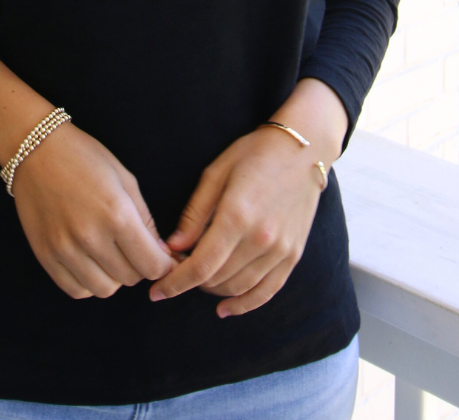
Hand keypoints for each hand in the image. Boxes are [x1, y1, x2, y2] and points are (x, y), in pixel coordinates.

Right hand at [11, 122, 175, 298]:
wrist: (36, 150)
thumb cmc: (84, 158)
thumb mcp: (125, 179)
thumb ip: (145, 220)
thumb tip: (161, 253)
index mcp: (116, 214)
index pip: (152, 265)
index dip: (163, 265)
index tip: (162, 257)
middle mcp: (91, 237)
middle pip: (131, 278)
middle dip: (139, 266)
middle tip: (134, 248)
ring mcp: (65, 249)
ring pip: (104, 289)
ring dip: (114, 277)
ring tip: (111, 254)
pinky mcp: (45, 256)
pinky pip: (76, 290)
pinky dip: (89, 282)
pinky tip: (90, 261)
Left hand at [149, 79, 346, 317]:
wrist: (303, 150)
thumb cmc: (253, 154)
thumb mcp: (215, 173)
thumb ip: (194, 214)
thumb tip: (172, 247)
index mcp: (237, 216)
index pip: (201, 266)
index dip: (175, 283)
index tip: (156, 291)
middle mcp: (261, 239)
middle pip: (217, 280)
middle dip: (189, 283)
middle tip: (173, 273)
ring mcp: (281, 250)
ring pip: (238, 288)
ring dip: (212, 291)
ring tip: (196, 281)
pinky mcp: (293, 255)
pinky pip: (267, 291)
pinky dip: (244, 304)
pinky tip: (225, 308)